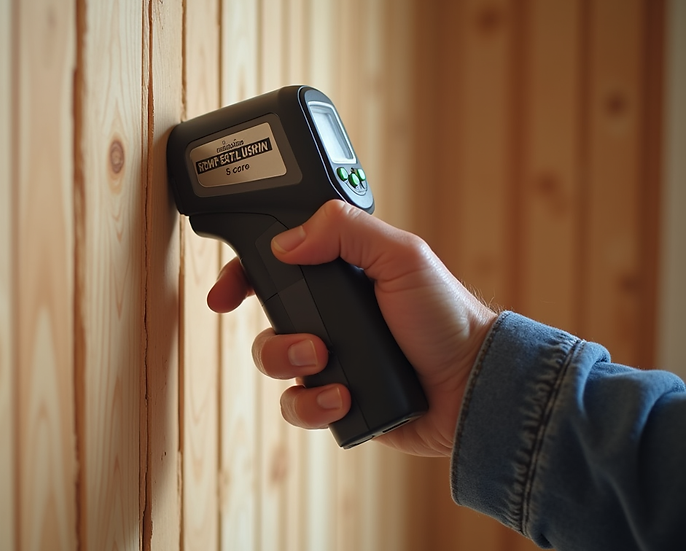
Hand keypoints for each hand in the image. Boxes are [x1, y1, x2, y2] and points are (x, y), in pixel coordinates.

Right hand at [207, 200, 497, 456]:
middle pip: (267, 320)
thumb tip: (287, 242)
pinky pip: (298, 407)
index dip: (243, 276)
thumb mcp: (403, 255)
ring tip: (327, 364)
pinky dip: (314, 404)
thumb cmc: (448, 317)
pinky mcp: (337, 401)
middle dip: (275, 334)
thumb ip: (346, 230)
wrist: (475, 386)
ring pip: (274, 365)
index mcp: (341, 276)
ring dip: (290, 365)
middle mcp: (331, 317)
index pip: (277, 266)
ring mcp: (332, 360)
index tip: (225, 292)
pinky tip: (344, 397)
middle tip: (307, 340)